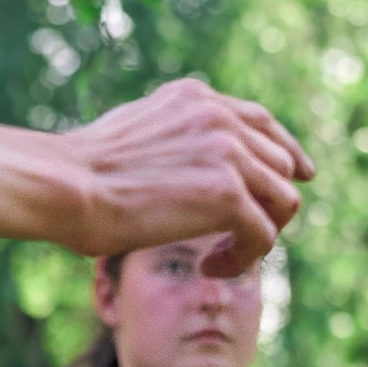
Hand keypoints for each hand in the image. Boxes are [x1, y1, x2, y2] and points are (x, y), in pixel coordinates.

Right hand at [59, 79, 312, 273]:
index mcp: (196, 99)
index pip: (262, 122)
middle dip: (267, 204)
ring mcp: (227, 153)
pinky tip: (211, 267)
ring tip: (222, 257)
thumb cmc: (80, 172)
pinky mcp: (228, 194)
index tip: (301, 175)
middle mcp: (219, 117)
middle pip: (280, 164)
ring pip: (282, 201)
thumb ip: (174, 135)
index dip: (287, 151)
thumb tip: (196, 156)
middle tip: (236, 237)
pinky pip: (264, 234)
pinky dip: (244, 258)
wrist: (66, 187)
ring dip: (258, 235)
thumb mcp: (135, 132)